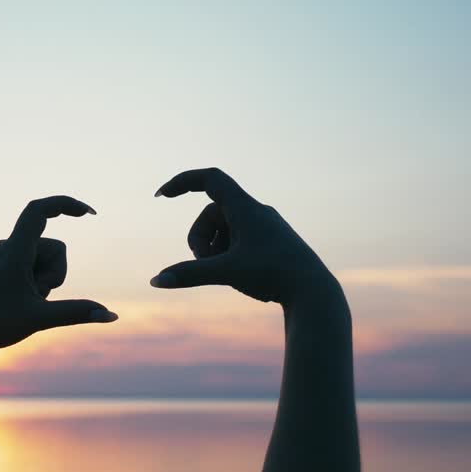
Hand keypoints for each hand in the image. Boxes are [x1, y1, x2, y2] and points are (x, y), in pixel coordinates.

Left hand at [0, 195, 117, 352]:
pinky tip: (20, 300)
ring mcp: (4, 256)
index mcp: (14, 251)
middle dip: (57, 274)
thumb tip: (111, 316)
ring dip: (46, 282)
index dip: (65, 204)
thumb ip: (77, 314)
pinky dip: (36, 282)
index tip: (88, 213)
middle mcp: (8, 247)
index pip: (38, 211)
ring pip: (46, 260)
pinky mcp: (3, 266)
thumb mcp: (40, 319)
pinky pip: (33, 266)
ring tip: (25, 302)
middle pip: (55, 248)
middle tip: (35, 299)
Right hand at [150, 168, 337, 305]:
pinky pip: (237, 240)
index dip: (183, 182)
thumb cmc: (274, 276)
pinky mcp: (270, 242)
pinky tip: (243, 275)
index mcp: (246, 208)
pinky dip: (228, 255)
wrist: (314, 292)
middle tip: (207, 266)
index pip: (210, 179)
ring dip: (215, 251)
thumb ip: (189, 275)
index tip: (162, 196)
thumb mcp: (226, 274)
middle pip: (210, 215)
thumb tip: (155, 281)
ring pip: (223, 230)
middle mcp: (256, 212)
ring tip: (228, 273)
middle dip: (200, 241)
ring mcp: (264, 227)